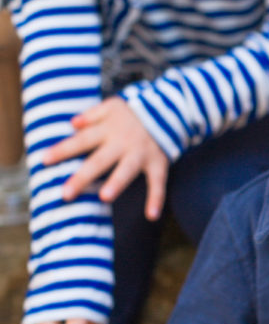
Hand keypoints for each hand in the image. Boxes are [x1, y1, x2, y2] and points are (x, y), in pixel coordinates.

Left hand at [43, 97, 168, 220]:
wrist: (169, 109)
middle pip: (99, 161)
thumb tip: (72, 124)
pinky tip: (152, 216)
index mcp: (108, 129)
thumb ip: (92, 115)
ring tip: (104, 197)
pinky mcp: (158, 163)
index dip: (64, 150)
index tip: (45, 160)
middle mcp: (123, 142)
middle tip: (65, 194)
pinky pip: (158, 182)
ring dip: (117, 182)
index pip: (82, 140)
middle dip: (83, 177)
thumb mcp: (112, 107)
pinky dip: (157, 199)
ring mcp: (141, 153)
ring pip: (127, 170)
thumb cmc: (132, 114)